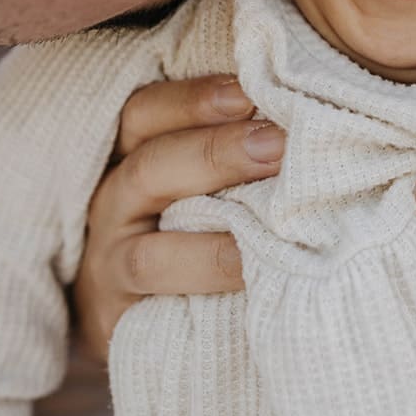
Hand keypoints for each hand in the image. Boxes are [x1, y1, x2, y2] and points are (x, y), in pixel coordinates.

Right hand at [73, 76, 284, 359]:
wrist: (151, 325)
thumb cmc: (195, 230)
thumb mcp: (202, 181)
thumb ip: (236, 148)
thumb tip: (306, 108)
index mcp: (130, 159)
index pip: (143, 113)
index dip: (193, 99)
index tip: (249, 91)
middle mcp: (112, 207)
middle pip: (147, 167)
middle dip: (214, 152)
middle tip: (278, 144)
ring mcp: (109, 268)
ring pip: (147, 249)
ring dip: (214, 235)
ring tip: (274, 218)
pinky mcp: (118, 322)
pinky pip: (156, 303)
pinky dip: (206, 284)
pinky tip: (256, 276)